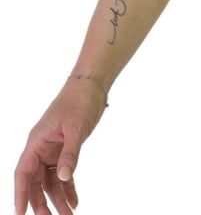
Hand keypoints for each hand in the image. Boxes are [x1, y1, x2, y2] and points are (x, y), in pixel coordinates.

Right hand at [14, 77, 107, 214]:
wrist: (91, 86)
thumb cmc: (79, 102)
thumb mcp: (75, 128)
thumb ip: (70, 153)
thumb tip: (63, 177)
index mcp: (36, 142)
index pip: (23, 173)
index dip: (20, 194)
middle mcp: (41, 149)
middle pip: (36, 182)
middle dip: (42, 203)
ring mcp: (53, 150)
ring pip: (51, 181)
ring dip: (58, 198)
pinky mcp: (66, 149)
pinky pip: (64, 173)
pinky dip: (69, 187)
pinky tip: (75, 201)